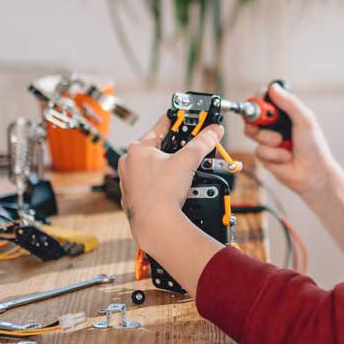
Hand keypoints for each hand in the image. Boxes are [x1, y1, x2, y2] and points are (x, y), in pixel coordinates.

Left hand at [117, 116, 225, 254]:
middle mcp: (129, 164)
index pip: (160, 127)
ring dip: (167, 168)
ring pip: (152, 169)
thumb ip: (203, 143)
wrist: (155, 224)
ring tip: (184, 172)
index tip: (183, 119)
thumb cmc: (163, 192)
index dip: (175, 122)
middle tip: (189, 149)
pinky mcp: (134, 199)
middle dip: (174, 149)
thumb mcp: (188, 161)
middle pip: (156, 149)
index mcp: (138, 149)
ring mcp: (129, 183)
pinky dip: (161, 185)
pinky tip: (173, 189)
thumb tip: (214, 131)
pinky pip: (149, 186)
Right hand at [244, 83, 336, 196]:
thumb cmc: (314, 147)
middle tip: (265, 123)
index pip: (265, 99)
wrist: (313, 174)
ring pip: (253, 133)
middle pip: (252, 115)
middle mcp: (274, 124)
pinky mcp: (264, 155)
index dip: (258, 99)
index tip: (259, 103)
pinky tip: (285, 158)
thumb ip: (289, 103)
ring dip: (269, 139)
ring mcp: (268, 139)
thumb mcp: (304, 120)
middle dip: (258, 120)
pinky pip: (259, 150)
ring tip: (283, 143)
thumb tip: (273, 87)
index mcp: (285, 112)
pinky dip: (273, 155)